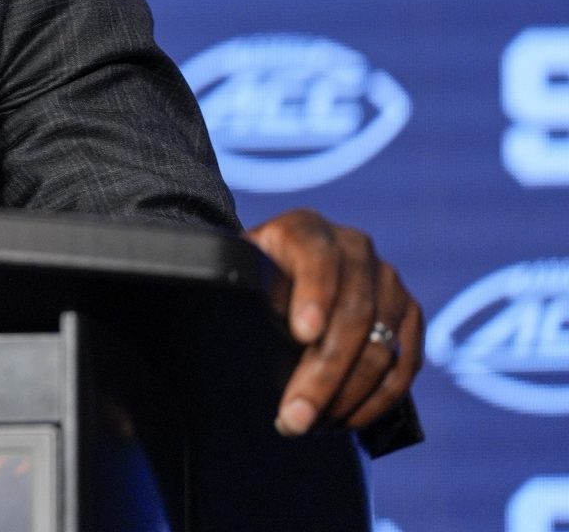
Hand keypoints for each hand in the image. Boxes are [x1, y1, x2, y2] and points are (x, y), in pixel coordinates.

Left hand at [244, 208, 421, 436]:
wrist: (289, 268)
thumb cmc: (258, 275)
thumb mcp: (244, 271)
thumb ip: (252, 290)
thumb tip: (255, 332)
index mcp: (307, 229)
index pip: (317, 258)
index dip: (314, 296)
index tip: (302, 334)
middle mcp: (355, 248)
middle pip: (352, 315)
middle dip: (324, 374)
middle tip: (295, 416)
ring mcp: (388, 281)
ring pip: (382, 345)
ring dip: (349, 395)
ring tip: (314, 425)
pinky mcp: (409, 313)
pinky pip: (406, 363)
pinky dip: (379, 398)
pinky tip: (348, 418)